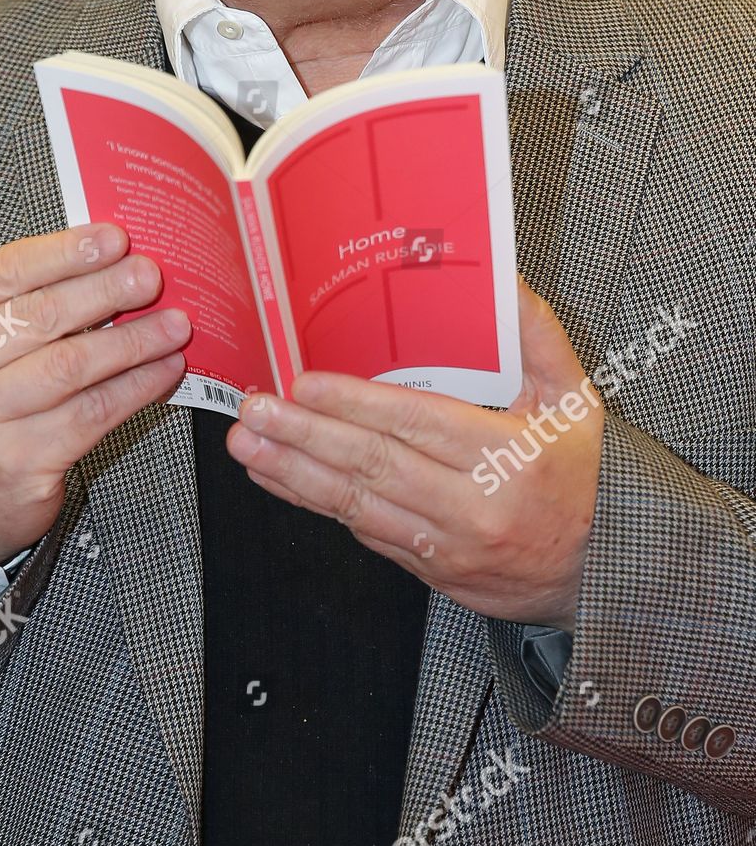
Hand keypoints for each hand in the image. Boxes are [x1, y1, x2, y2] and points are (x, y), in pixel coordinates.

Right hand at [0, 223, 191, 562]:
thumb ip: (31, 301)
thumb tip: (115, 259)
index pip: (3, 272)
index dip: (64, 252)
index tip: (115, 238)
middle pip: (39, 316)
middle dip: (105, 291)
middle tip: (151, 276)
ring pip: (70, 366)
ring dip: (133, 341)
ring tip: (176, 324)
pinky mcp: (16, 462)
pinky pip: (91, 413)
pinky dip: (136, 387)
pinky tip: (165, 369)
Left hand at [226, 276, 603, 631]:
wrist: (599, 572)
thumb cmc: (578, 474)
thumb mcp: (573, 400)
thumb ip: (536, 334)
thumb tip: (503, 273)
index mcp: (508, 456)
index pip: (419, 423)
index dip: (357, 404)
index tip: (305, 384)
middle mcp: (474, 506)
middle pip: (376, 465)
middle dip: (306, 436)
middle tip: (254, 412)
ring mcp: (448, 545)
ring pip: (359, 506)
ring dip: (295, 473)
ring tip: (247, 446)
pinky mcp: (429, 568)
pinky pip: (363, 533)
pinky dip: (316, 504)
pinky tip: (278, 479)